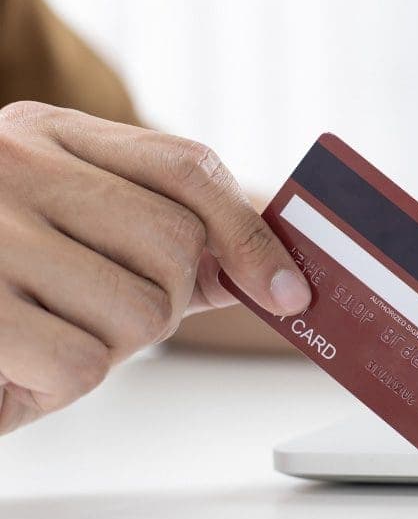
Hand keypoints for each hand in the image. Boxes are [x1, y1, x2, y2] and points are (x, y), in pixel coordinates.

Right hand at [0, 102, 310, 433]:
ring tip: (43, 333)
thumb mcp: (57, 217)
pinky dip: (59, 385)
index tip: (289, 292)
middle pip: (177, 249)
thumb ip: (152, 232)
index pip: (188, 166)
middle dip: (161, 302)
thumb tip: (260, 269)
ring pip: (138, 312)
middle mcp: (13, 164)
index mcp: (46, 133)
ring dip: (106, 348)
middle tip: (101, 311)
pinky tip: (16, 365)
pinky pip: (79, 365)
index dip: (250, 234)